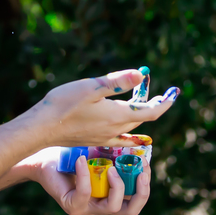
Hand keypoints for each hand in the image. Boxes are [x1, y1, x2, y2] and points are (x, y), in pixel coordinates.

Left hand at [24, 148, 153, 214]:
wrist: (44, 157)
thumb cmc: (72, 153)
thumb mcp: (99, 152)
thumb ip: (116, 152)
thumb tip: (139, 142)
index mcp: (110, 194)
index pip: (135, 200)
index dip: (144, 185)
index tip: (145, 163)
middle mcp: (101, 205)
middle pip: (130, 211)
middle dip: (140, 192)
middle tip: (140, 173)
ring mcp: (87, 208)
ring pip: (112, 207)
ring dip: (117, 186)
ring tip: (111, 167)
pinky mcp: (72, 205)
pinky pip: (85, 193)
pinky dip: (85, 175)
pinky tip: (81, 160)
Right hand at [33, 68, 179, 147]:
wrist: (41, 129)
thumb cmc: (63, 104)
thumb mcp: (91, 87)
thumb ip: (117, 81)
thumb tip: (141, 74)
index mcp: (116, 116)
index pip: (150, 112)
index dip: (164, 102)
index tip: (174, 92)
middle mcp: (114, 130)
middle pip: (141, 118)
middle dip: (151, 103)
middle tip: (151, 87)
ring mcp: (104, 137)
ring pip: (130, 127)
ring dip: (139, 114)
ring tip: (142, 101)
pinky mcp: (94, 140)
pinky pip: (120, 138)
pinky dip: (129, 131)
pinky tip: (128, 131)